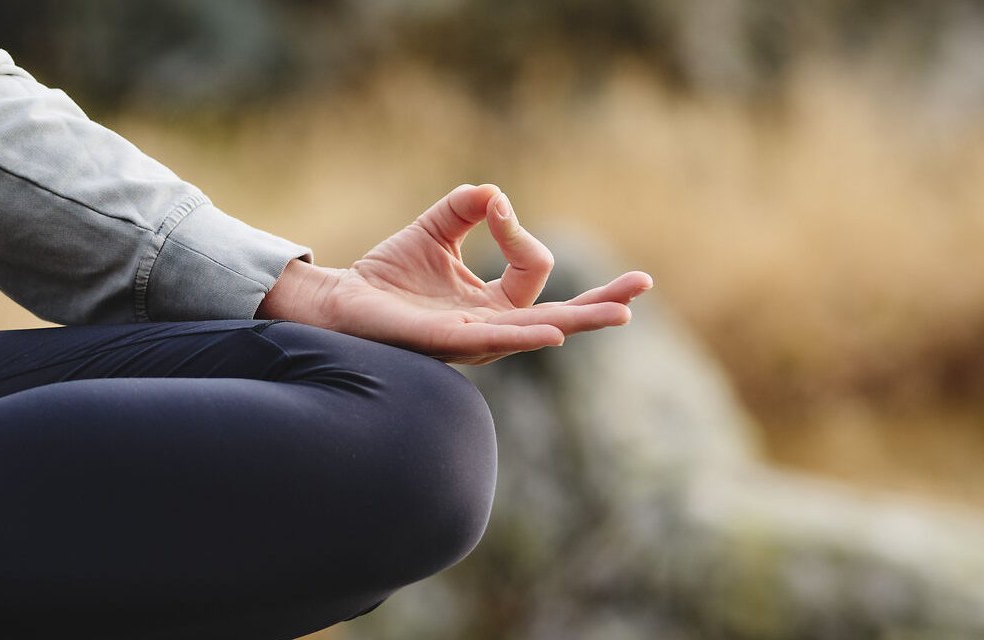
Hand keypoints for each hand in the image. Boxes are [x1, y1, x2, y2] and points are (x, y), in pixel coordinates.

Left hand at [257, 184, 652, 364]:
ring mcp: (474, 340)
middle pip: (561, 315)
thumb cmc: (387, 276)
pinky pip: (495, 340)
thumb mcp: (434, 230)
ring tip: (619, 315)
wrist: (341, 303)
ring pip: (538, 330)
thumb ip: (465, 208)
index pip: (535, 269)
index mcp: (494, 304)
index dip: (519, 231)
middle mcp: (492, 326)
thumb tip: (494, 194)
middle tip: (642, 286)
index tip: (493, 208)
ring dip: (580, 320)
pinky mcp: (448, 343)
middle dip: (602, 301)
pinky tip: (553, 333)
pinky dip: (526, 335)